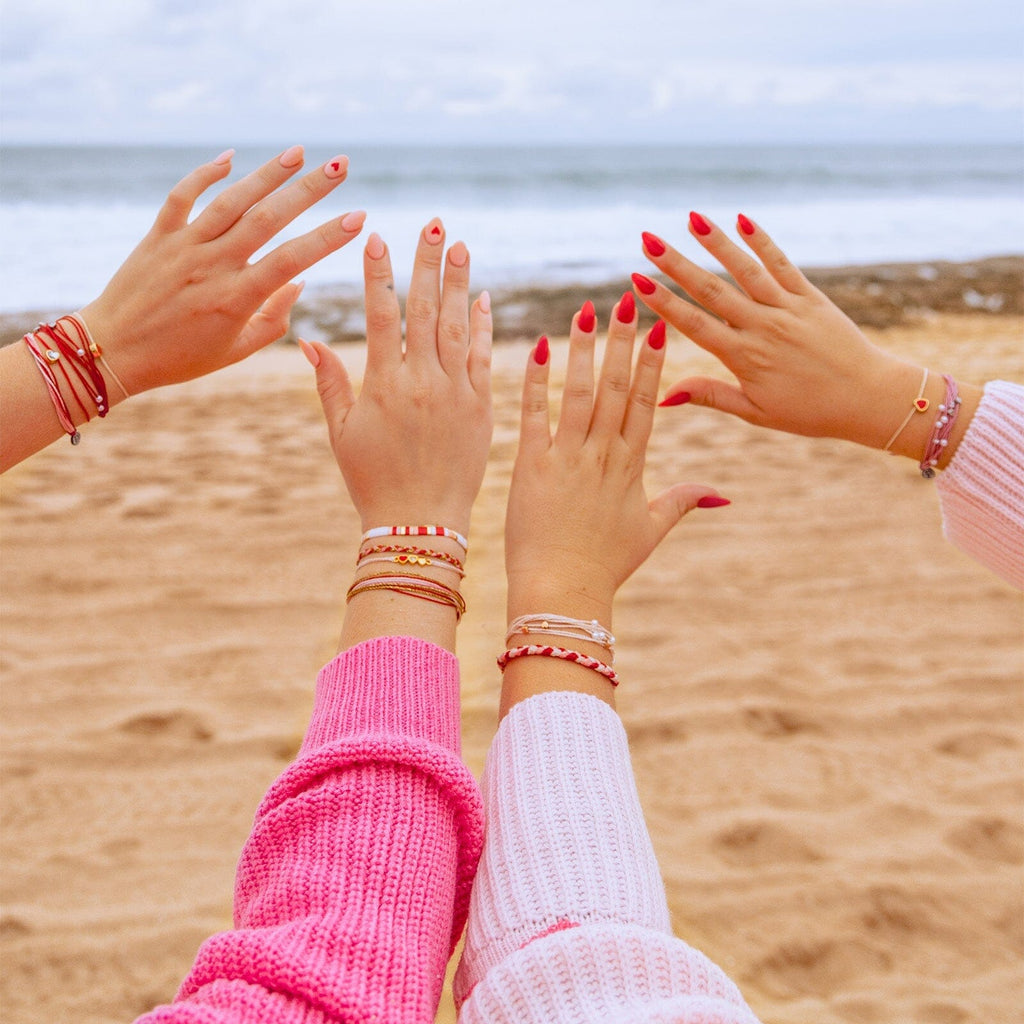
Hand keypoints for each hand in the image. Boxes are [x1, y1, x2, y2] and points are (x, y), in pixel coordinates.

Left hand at [80, 146, 363, 394]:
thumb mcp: (235, 350)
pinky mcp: (158, 236)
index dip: (329, 237)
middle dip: (310, 189)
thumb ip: (274, 319)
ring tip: (299, 153)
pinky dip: (207, 174)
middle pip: (269, 218)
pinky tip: (232, 158)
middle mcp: (213, 266)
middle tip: (341, 166)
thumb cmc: (180, 359)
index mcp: (237, 299)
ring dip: (268, 173)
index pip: (293, 260)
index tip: (359, 218)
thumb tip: (299, 283)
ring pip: (232, 200)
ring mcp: (184, 247)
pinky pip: (183, 196)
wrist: (113, 351)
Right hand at [301, 221, 492, 537]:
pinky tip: (482, 298)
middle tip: (434, 224)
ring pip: (457, 327)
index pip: (381, 314)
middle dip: (428, 263)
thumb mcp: (342, 434)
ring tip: (461, 246)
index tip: (378, 237)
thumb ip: (330, 384)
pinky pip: (482, 359)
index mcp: (383, 385)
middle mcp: (423, 383)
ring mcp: (457, 394)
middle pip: (425, 310)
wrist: (420, 527)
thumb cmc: (373, 483)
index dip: (379, 273)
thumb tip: (308, 340)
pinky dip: (482, 327)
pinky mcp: (482, 409)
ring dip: (459, 284)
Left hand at [505, 293, 724, 623]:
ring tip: (585, 311)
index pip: (646, 403)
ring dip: (583, 350)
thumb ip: (683, 503)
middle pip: (616, 389)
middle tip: (626, 300)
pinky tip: (540, 348)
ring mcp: (568, 459)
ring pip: (579, 394)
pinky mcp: (532, 467)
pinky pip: (534, 416)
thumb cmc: (606, 564)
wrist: (564, 591)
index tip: (657, 328)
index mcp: (632, 466)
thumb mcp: (650, 531)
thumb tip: (725, 494)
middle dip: (622, 342)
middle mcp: (603, 456)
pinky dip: (537, 383)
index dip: (650, 364)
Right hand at [632, 214, 928, 452]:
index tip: (636, 281)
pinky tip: (742, 220)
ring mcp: (788, 308)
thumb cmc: (810, 412)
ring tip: (691, 218)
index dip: (663, 302)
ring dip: (716, 242)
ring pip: (745, 269)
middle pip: (712, 289)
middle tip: (647, 239)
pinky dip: (762, 241)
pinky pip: (782, 263)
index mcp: (745, 358)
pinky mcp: (811, 297)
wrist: (869, 398)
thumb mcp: (756, 412)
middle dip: (676, 263)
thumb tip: (664, 395)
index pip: (695, 324)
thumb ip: (711, 396)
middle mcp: (763, 327)